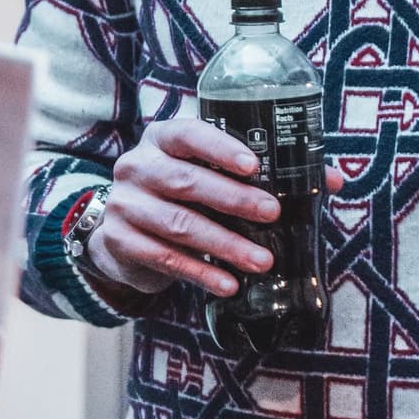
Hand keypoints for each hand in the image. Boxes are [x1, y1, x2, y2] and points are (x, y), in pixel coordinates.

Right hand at [88, 115, 282, 299]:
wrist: (119, 233)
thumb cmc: (170, 198)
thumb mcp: (190, 174)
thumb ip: (229, 175)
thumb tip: (299, 186)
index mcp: (158, 141)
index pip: (188, 135)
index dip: (220, 149)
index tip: (253, 165)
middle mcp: (135, 168)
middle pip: (186, 181)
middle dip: (234, 198)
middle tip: (271, 213)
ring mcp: (123, 204)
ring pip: (179, 225)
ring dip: (226, 244)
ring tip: (260, 260)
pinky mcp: (119, 240)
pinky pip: (166, 258)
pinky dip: (202, 273)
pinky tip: (228, 283)